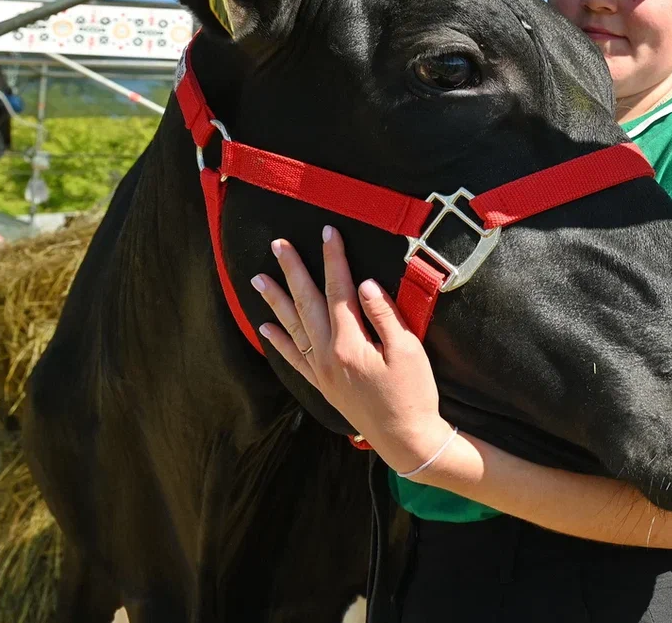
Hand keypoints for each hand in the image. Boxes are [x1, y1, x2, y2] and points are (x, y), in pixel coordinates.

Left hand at [252, 226, 453, 473]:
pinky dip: (278, 341)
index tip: (328, 232)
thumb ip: (383, 314)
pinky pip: (293, 359)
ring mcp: (321, 371)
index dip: (333, 258)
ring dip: (275, 301)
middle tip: (278, 245)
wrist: (406, 440)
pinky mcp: (322, 385)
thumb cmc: (413, 394)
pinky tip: (265, 327)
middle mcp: (327, 355)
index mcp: (349, 343)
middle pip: (306, 303)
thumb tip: (362, 284)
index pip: (337, 290)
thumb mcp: (407, 350)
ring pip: (293, 327)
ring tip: (258, 278)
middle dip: (293, 270)